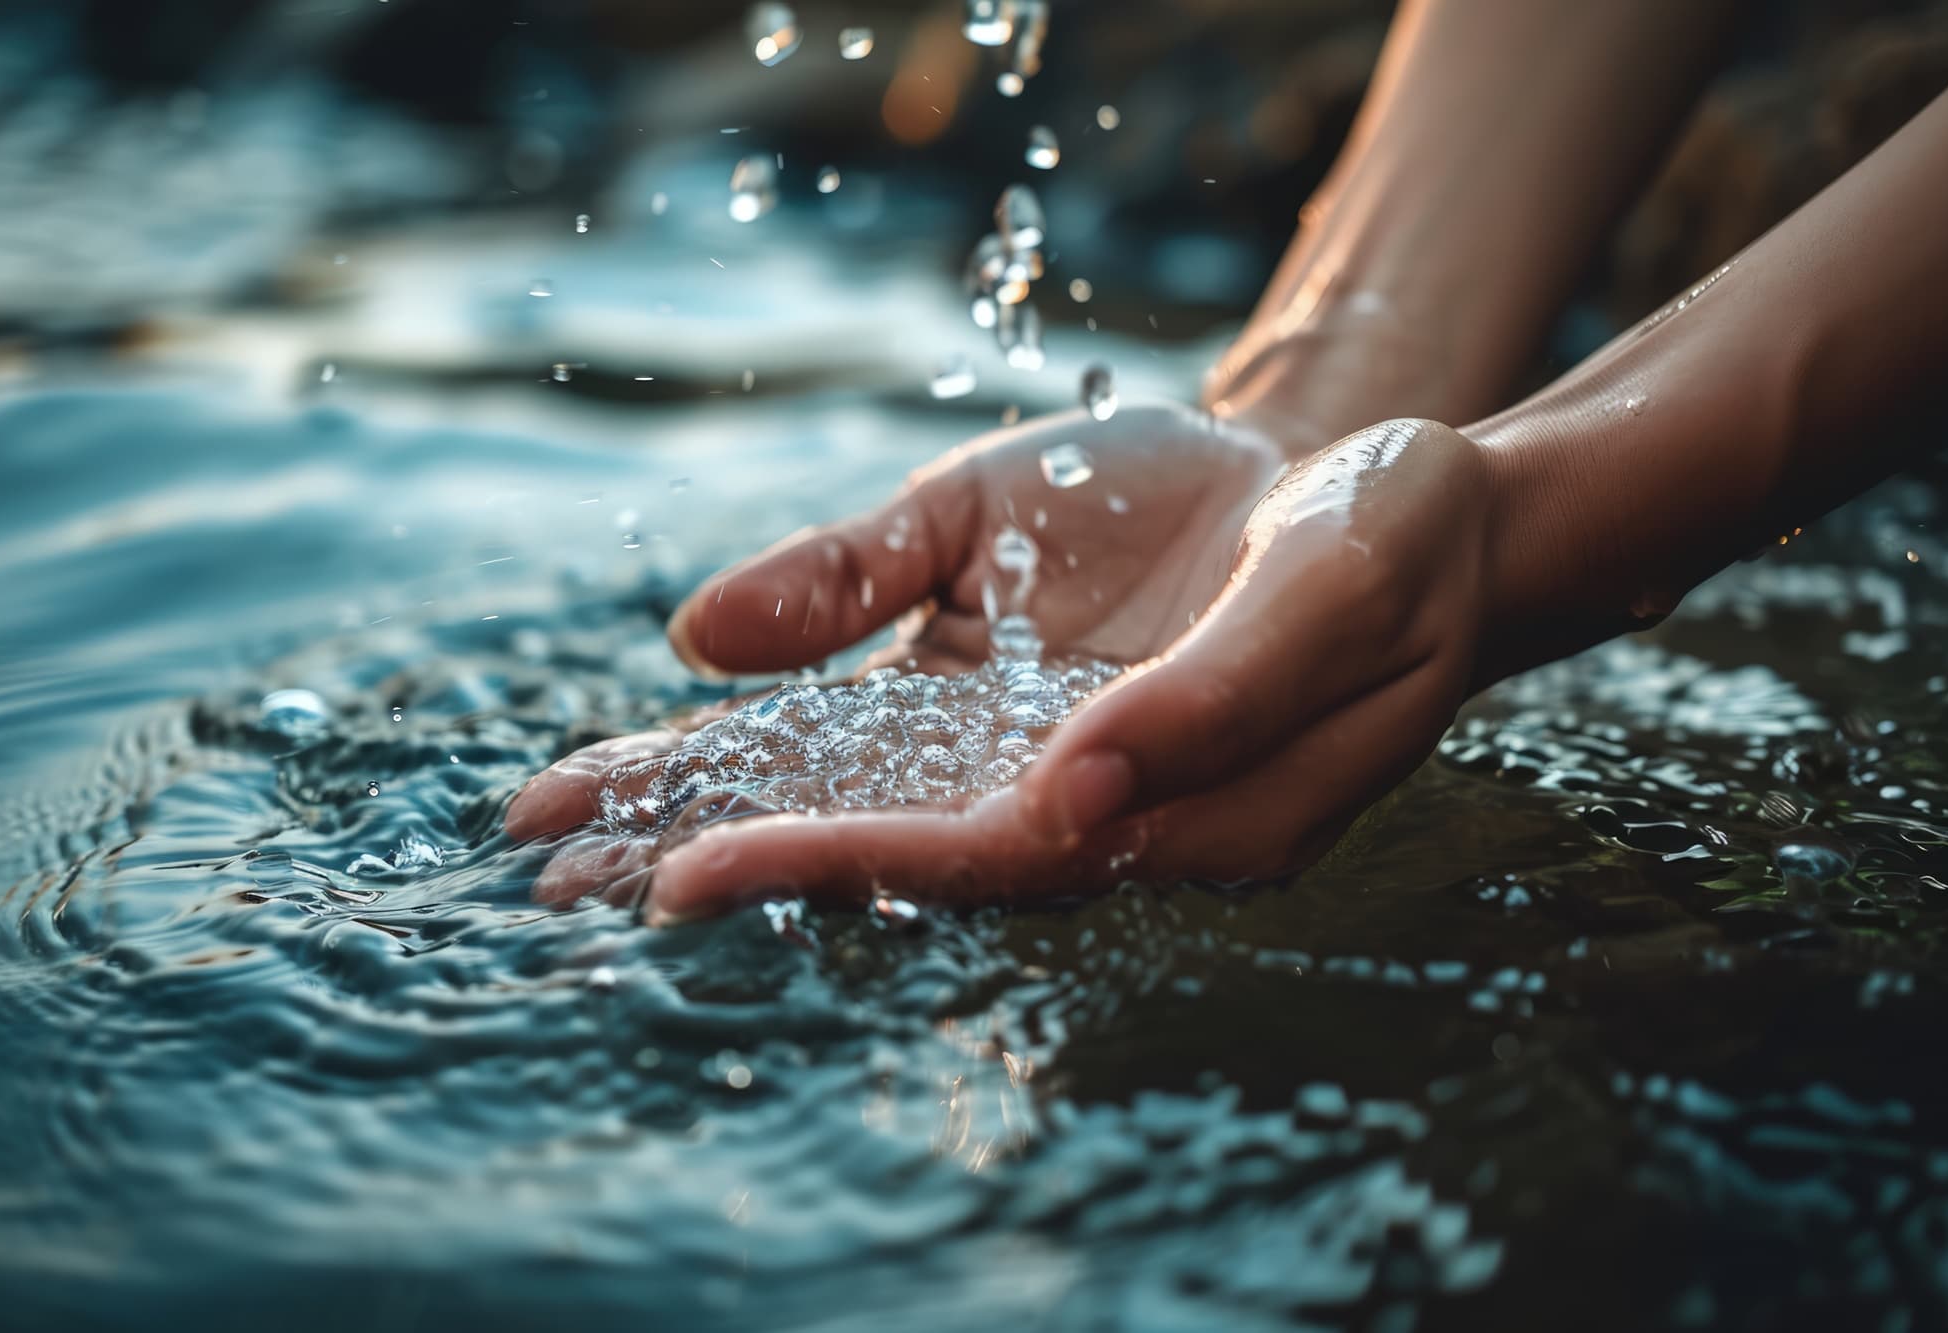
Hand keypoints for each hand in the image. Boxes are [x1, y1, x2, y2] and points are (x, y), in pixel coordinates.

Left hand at [574, 419, 1498, 922]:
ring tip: (552, 828)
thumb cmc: (1381, 547)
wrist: (1396, 502)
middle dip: (721, 858)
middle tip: (552, 883)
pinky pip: (873, 716)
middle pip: (882, 845)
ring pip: (854, 787)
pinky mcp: (1008, 684)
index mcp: (1168, 814)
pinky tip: (662, 737)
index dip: (833, 868)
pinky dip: (764, 729)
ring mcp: (1034, 747)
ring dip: (707, 800)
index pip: (978, 860)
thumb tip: (1048, 794)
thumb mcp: (1323, 593)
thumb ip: (1201, 695)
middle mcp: (1081, 805)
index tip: (686, 878)